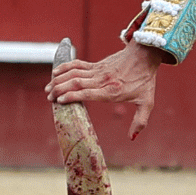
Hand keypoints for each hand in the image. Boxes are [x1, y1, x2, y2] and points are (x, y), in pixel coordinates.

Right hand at [46, 39, 165, 138]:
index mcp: (112, 91)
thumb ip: (140, 121)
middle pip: (76, 83)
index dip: (73, 96)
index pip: (88, 93)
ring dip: (59, 80)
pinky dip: (65, 67)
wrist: (144, 57)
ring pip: (74, 73)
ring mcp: (98, 71)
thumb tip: (132, 137)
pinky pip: (77, 65)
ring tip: (48, 89)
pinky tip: (55, 73)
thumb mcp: (147, 103)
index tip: (60, 100)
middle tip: (49, 98)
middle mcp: (102, 80)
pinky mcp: (96, 65)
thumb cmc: (145, 81)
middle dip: (60, 90)